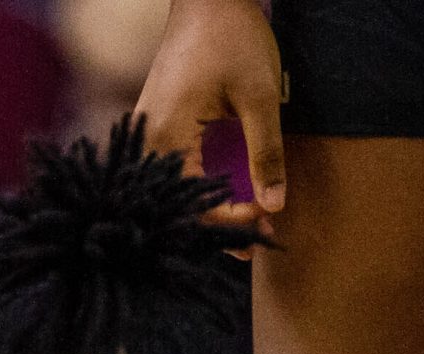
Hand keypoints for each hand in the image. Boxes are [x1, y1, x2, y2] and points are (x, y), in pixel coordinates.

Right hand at [133, 0, 285, 231]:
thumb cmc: (232, 38)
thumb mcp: (260, 97)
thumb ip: (266, 153)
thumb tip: (275, 207)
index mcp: (167, 137)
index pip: (194, 204)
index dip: (231, 220)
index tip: (266, 219)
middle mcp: (148, 141)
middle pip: (177, 206)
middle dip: (217, 228)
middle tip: (256, 245)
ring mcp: (148, 133)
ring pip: (174, 191)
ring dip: (208, 211)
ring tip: (245, 229)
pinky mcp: (156, 125)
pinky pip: (172, 170)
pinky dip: (198, 188)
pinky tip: (223, 197)